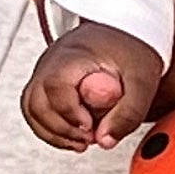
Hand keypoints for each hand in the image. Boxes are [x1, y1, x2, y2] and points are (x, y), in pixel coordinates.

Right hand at [22, 21, 162, 150]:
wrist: (127, 31)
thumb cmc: (133, 49)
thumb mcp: (142, 80)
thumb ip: (128, 112)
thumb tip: (105, 140)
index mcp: (73, 54)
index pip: (55, 86)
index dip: (69, 113)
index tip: (90, 126)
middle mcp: (52, 61)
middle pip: (36, 102)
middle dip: (60, 128)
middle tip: (89, 138)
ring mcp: (46, 72)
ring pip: (32, 109)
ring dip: (53, 133)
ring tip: (82, 142)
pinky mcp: (48, 83)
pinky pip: (37, 110)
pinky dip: (51, 129)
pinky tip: (74, 136)